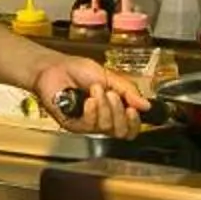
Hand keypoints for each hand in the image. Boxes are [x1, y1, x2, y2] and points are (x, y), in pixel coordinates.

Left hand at [34, 54, 150, 137]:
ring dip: (104, 106)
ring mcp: (87, 124)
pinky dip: (92, 110)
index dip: (135, 123)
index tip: (133, 109)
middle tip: (111, 93)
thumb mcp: (109, 76)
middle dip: (120, 111)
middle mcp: (102, 120)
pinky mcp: (73, 124)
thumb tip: (146, 105)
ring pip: (106, 127)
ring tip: (95, 89)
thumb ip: (128, 91)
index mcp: (113, 111)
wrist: (55, 67)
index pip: (130, 129)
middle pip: (121, 132)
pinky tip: (88, 100)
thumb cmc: (78, 71)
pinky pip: (89, 125)